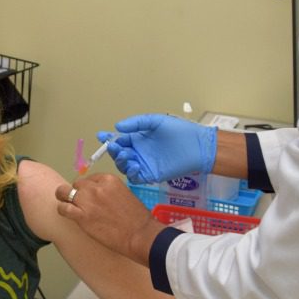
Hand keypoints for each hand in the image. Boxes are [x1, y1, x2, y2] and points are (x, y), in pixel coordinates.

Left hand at [54, 174, 163, 265]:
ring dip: (64, 198)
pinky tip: (66, 214)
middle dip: (78, 193)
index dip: (88, 188)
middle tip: (81, 203)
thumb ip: (110, 192)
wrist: (139, 234)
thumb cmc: (137, 218)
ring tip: (67, 205)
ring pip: (64, 192)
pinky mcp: (81, 216)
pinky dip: (62, 210)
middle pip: (77, 184)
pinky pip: (63, 208)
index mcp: (108, 179)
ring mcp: (87, 200)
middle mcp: (96, 187)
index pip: (90, 178)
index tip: (90, 197)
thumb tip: (99, 197)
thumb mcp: (125, 194)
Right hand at [98, 113, 216, 183]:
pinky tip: (136, 165)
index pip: (119, 139)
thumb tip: (117, 127)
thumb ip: (136, 123)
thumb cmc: (179, 131)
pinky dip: (132, 173)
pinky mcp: (151, 175)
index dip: (108, 139)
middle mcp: (139, 152)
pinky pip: (135, 177)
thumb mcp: (156, 121)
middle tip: (116, 147)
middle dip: (114, 151)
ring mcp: (144, 164)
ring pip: (124, 166)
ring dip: (121, 161)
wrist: (197, 146)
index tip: (100, 136)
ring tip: (127, 155)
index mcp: (138, 138)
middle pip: (118, 154)